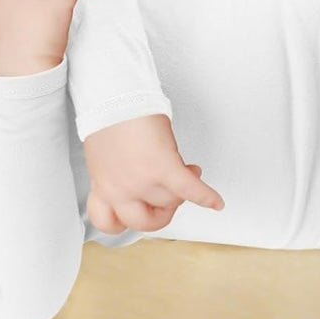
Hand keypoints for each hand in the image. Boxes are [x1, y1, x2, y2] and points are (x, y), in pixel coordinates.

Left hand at [82, 114, 224, 233]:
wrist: (112, 96)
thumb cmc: (108, 117)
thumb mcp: (105, 157)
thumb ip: (120, 173)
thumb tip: (141, 176)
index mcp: (102, 186)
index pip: (110, 223)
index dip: (129, 220)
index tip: (142, 212)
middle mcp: (119, 190)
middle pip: (147, 220)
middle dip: (163, 210)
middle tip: (171, 197)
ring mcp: (140, 181)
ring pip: (170, 202)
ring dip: (183, 191)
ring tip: (189, 171)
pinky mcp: (162, 166)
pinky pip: (190, 190)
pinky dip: (207, 196)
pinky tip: (216, 201)